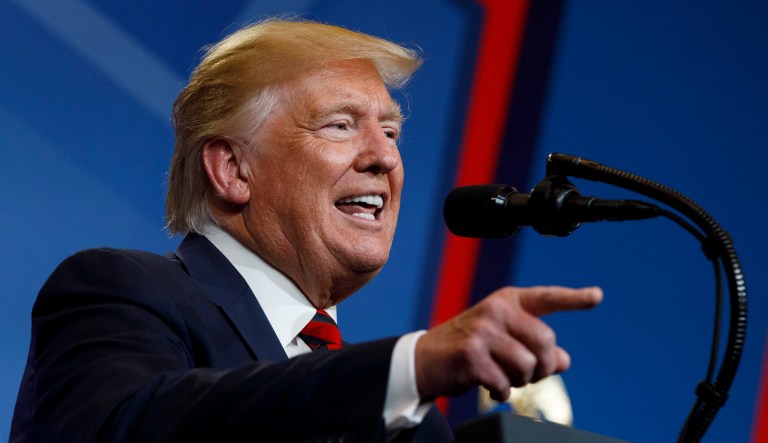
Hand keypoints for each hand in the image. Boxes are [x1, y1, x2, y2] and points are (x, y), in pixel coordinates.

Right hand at [414, 286, 601, 401]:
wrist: (427, 359)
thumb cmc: (471, 348)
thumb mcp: (504, 341)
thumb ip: (536, 347)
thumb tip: (564, 360)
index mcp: (508, 301)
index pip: (546, 298)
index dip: (574, 299)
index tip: (597, 296)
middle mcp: (496, 310)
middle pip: (546, 341)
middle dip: (544, 366)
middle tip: (530, 374)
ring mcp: (482, 331)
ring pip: (527, 365)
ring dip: (521, 381)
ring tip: (505, 377)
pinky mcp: (471, 355)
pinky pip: (505, 383)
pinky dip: (502, 392)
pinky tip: (491, 386)